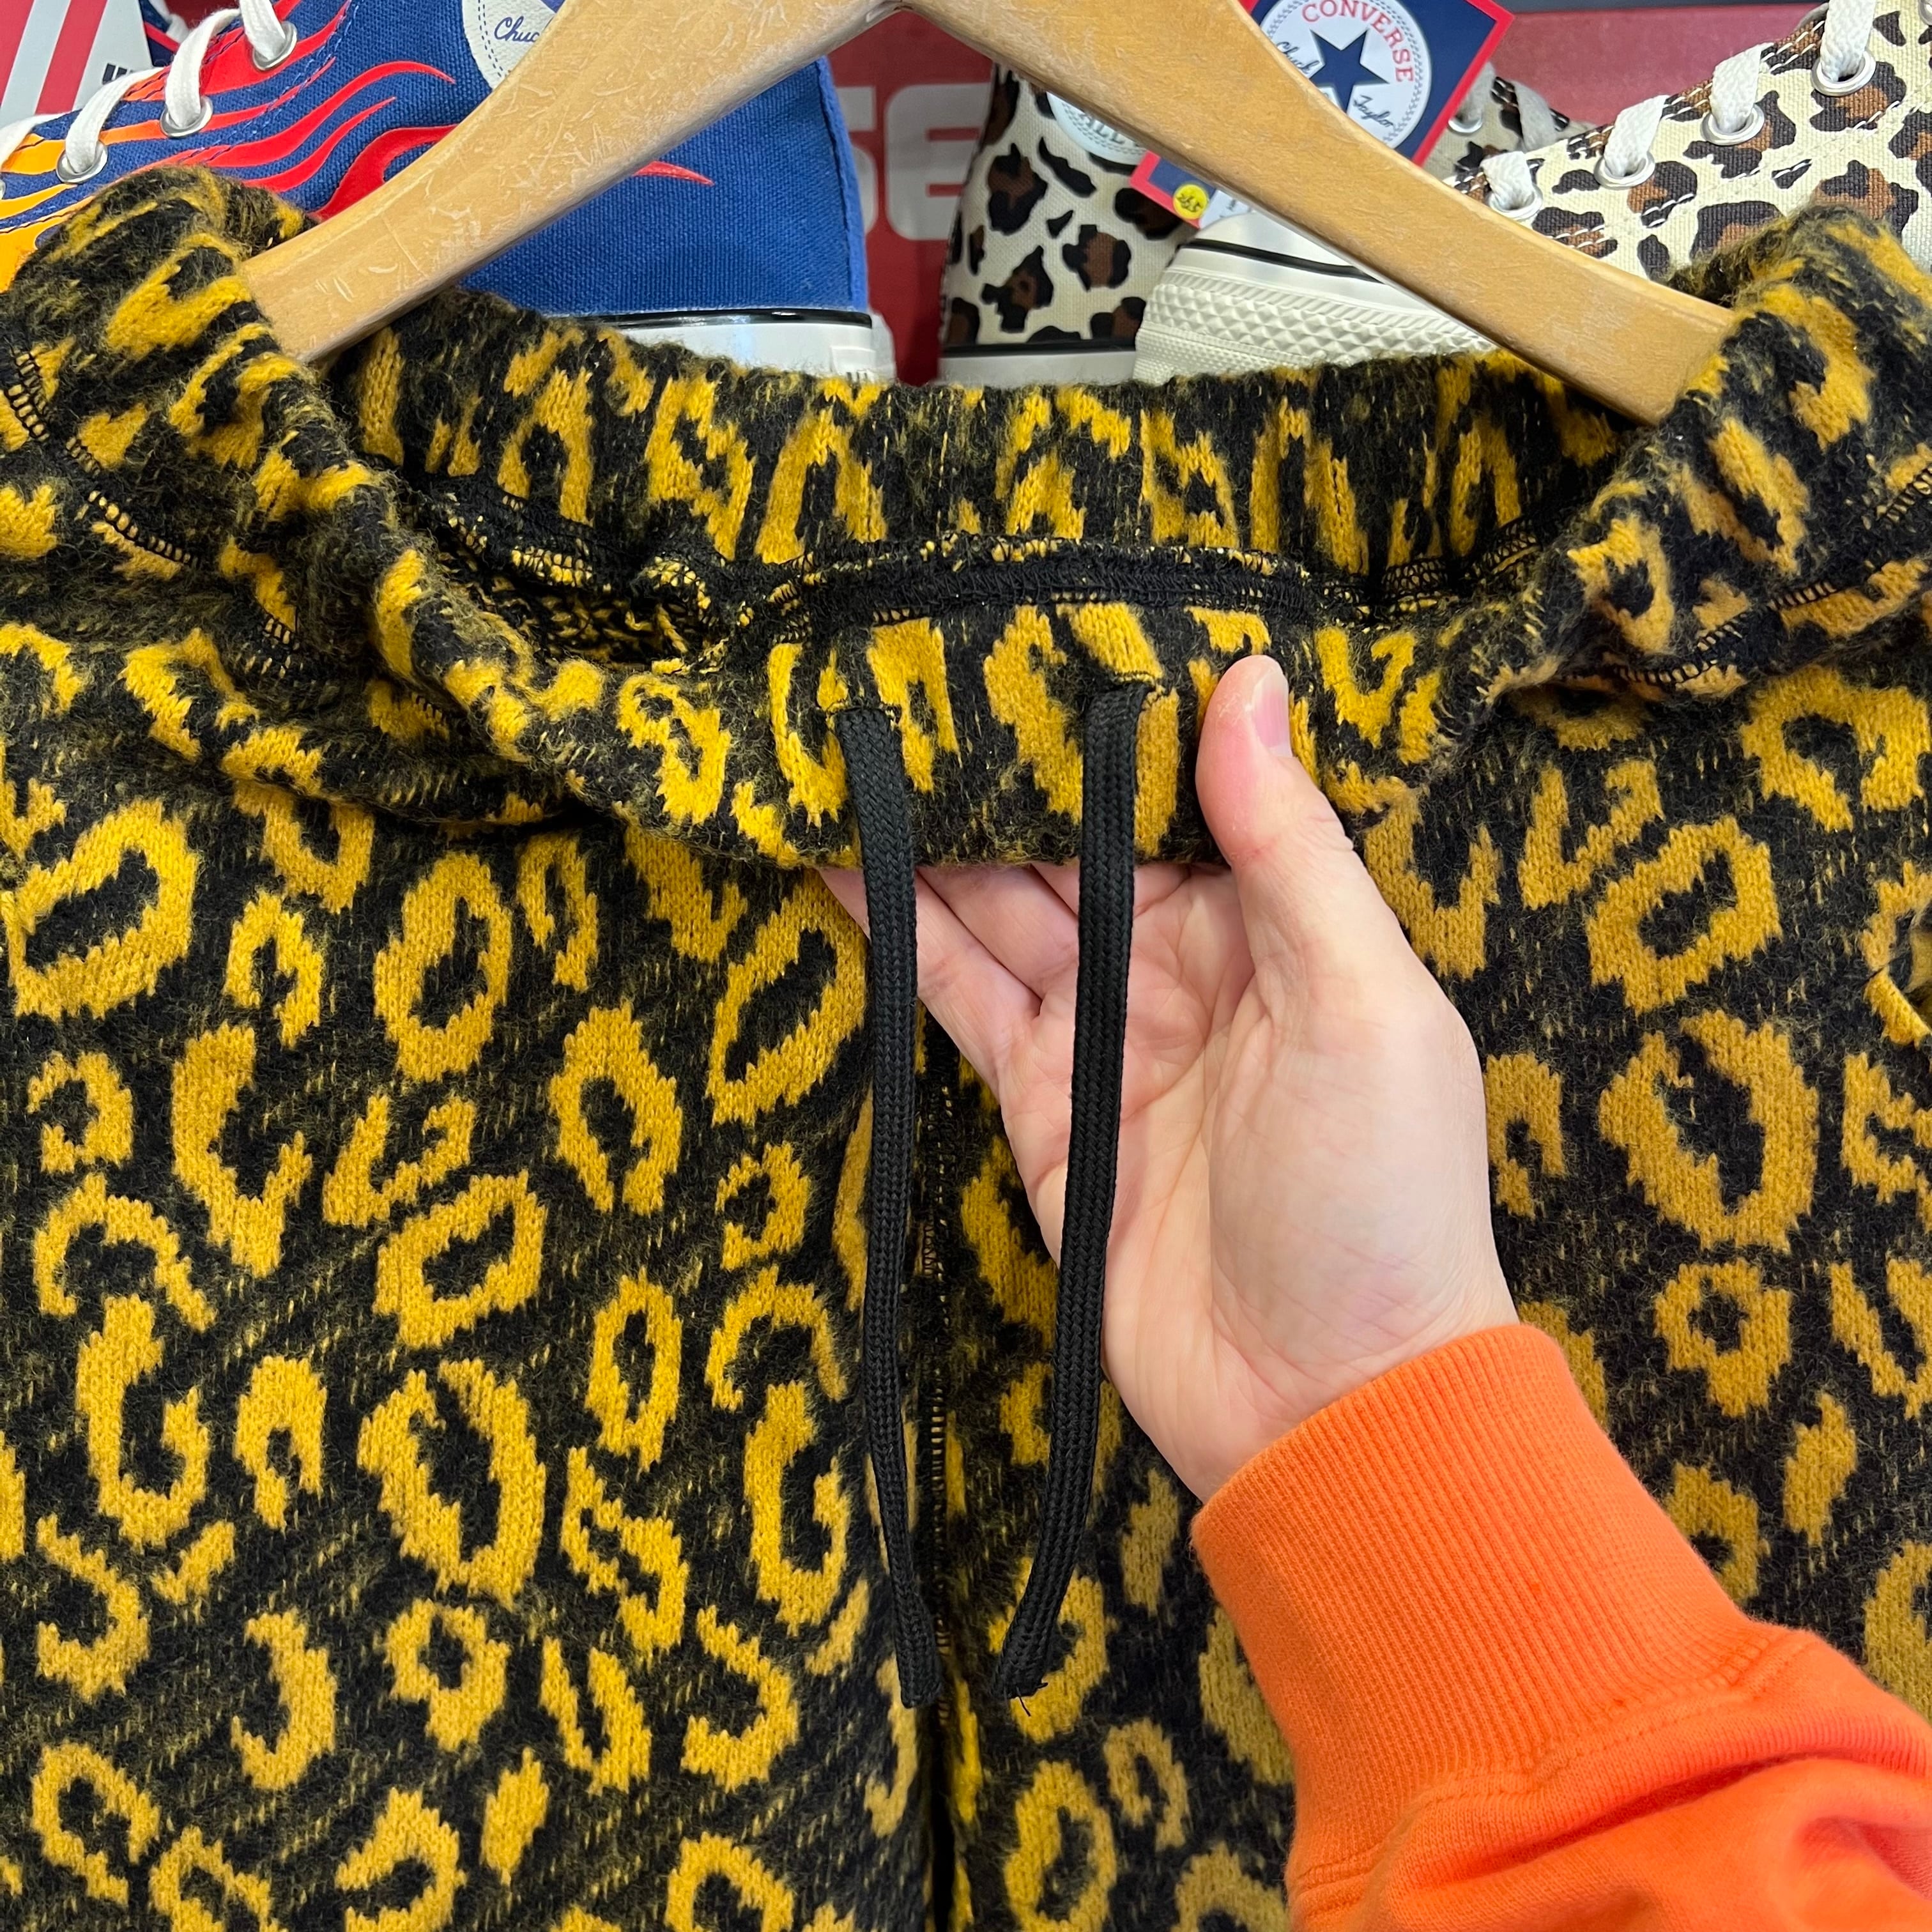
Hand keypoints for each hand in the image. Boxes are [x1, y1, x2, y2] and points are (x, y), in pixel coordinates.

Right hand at [823, 656, 1515, 1499]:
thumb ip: (1292, 850)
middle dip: (1000, 765)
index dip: (1109, 719)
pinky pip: (961, 1000)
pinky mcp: (1039, 1109)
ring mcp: (1103, 1035)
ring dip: (931, 832)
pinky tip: (839, 858)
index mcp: (1277, 924)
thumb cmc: (1383, 1200)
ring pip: (1000, 908)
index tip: (1033, 629)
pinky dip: (901, 934)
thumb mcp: (1363, 1002)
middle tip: (905, 666)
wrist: (1327, 1402)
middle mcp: (1184, 964)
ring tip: (849, 740)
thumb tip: (1250, 684)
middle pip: (1073, 843)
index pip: (1178, 792)